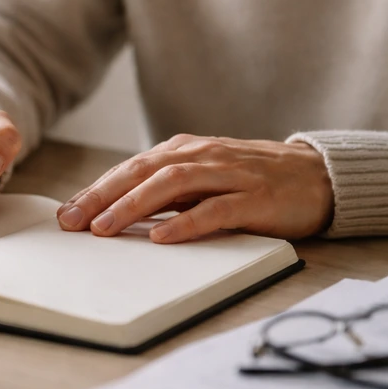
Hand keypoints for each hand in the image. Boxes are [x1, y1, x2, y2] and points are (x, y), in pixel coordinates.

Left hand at [56, 134, 332, 242]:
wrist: (320, 176)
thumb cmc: (253, 181)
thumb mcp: (204, 180)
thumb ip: (166, 192)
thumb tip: (115, 213)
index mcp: (185, 151)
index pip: (131, 168)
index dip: (96, 189)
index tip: (66, 213)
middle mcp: (203, 156)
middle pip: (143, 172)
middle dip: (102, 196)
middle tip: (72, 221)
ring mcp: (230, 175)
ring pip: (172, 184)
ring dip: (133, 206)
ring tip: (104, 228)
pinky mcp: (256, 198)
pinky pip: (216, 209)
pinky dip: (185, 223)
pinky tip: (160, 237)